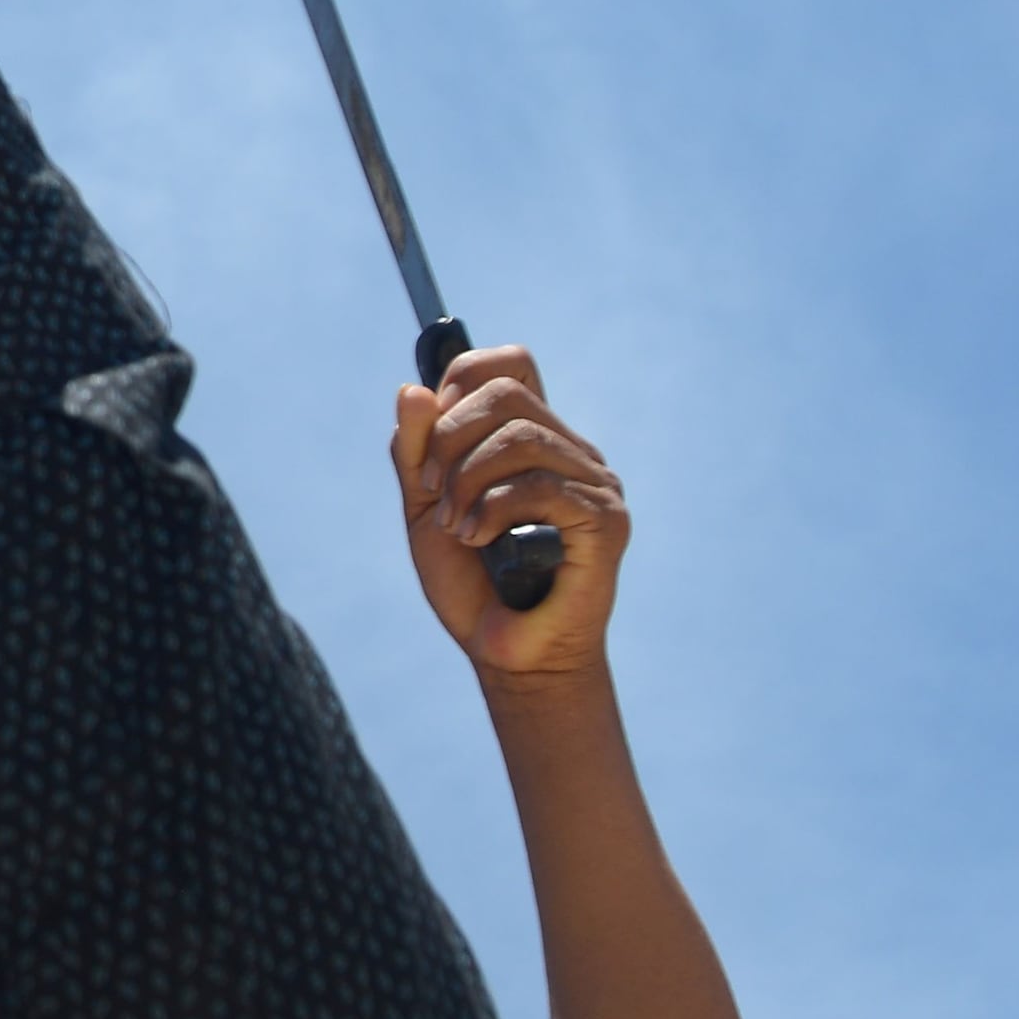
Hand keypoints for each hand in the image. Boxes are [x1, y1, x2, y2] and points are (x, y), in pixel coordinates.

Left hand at [391, 346, 630, 684]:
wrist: (505, 653)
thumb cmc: (472, 583)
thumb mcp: (426, 508)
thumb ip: (416, 452)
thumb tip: (412, 390)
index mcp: (534, 438)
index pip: (509, 365)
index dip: (461, 381)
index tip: (431, 436)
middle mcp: (571, 452)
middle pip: (506, 393)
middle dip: (449, 437)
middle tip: (432, 491)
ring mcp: (595, 483)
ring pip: (520, 435)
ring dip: (467, 480)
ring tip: (455, 528)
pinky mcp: (606, 521)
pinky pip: (542, 484)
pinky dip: (493, 508)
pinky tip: (477, 538)